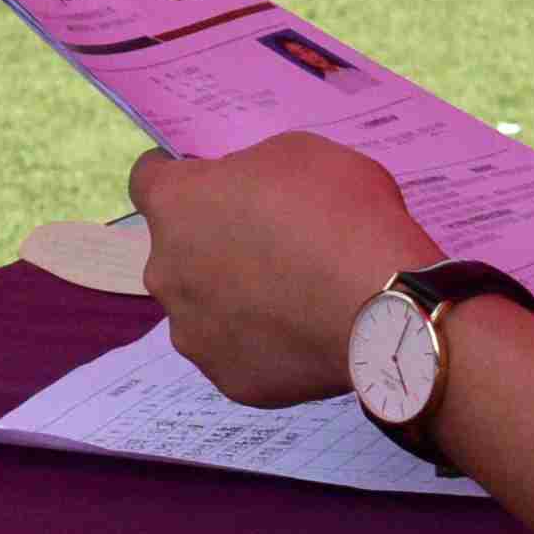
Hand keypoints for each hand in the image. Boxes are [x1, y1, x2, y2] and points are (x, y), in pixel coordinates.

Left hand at [127, 135, 438, 407]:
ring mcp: (193, 333)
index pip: (149, 179)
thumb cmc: (344, 217)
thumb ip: (253, 171)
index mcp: (176, 204)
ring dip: (234, 298)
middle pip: (178, 250)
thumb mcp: (301, 154)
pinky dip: (264, 343)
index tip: (207, 182)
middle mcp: (166, 270)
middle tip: (271, 243)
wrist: (385, 308)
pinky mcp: (228, 379)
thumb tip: (247, 192)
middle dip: (213, 243)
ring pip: (204, 307)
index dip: (181, 176)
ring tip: (294, 295)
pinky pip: (238, 353)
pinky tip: (305, 332)